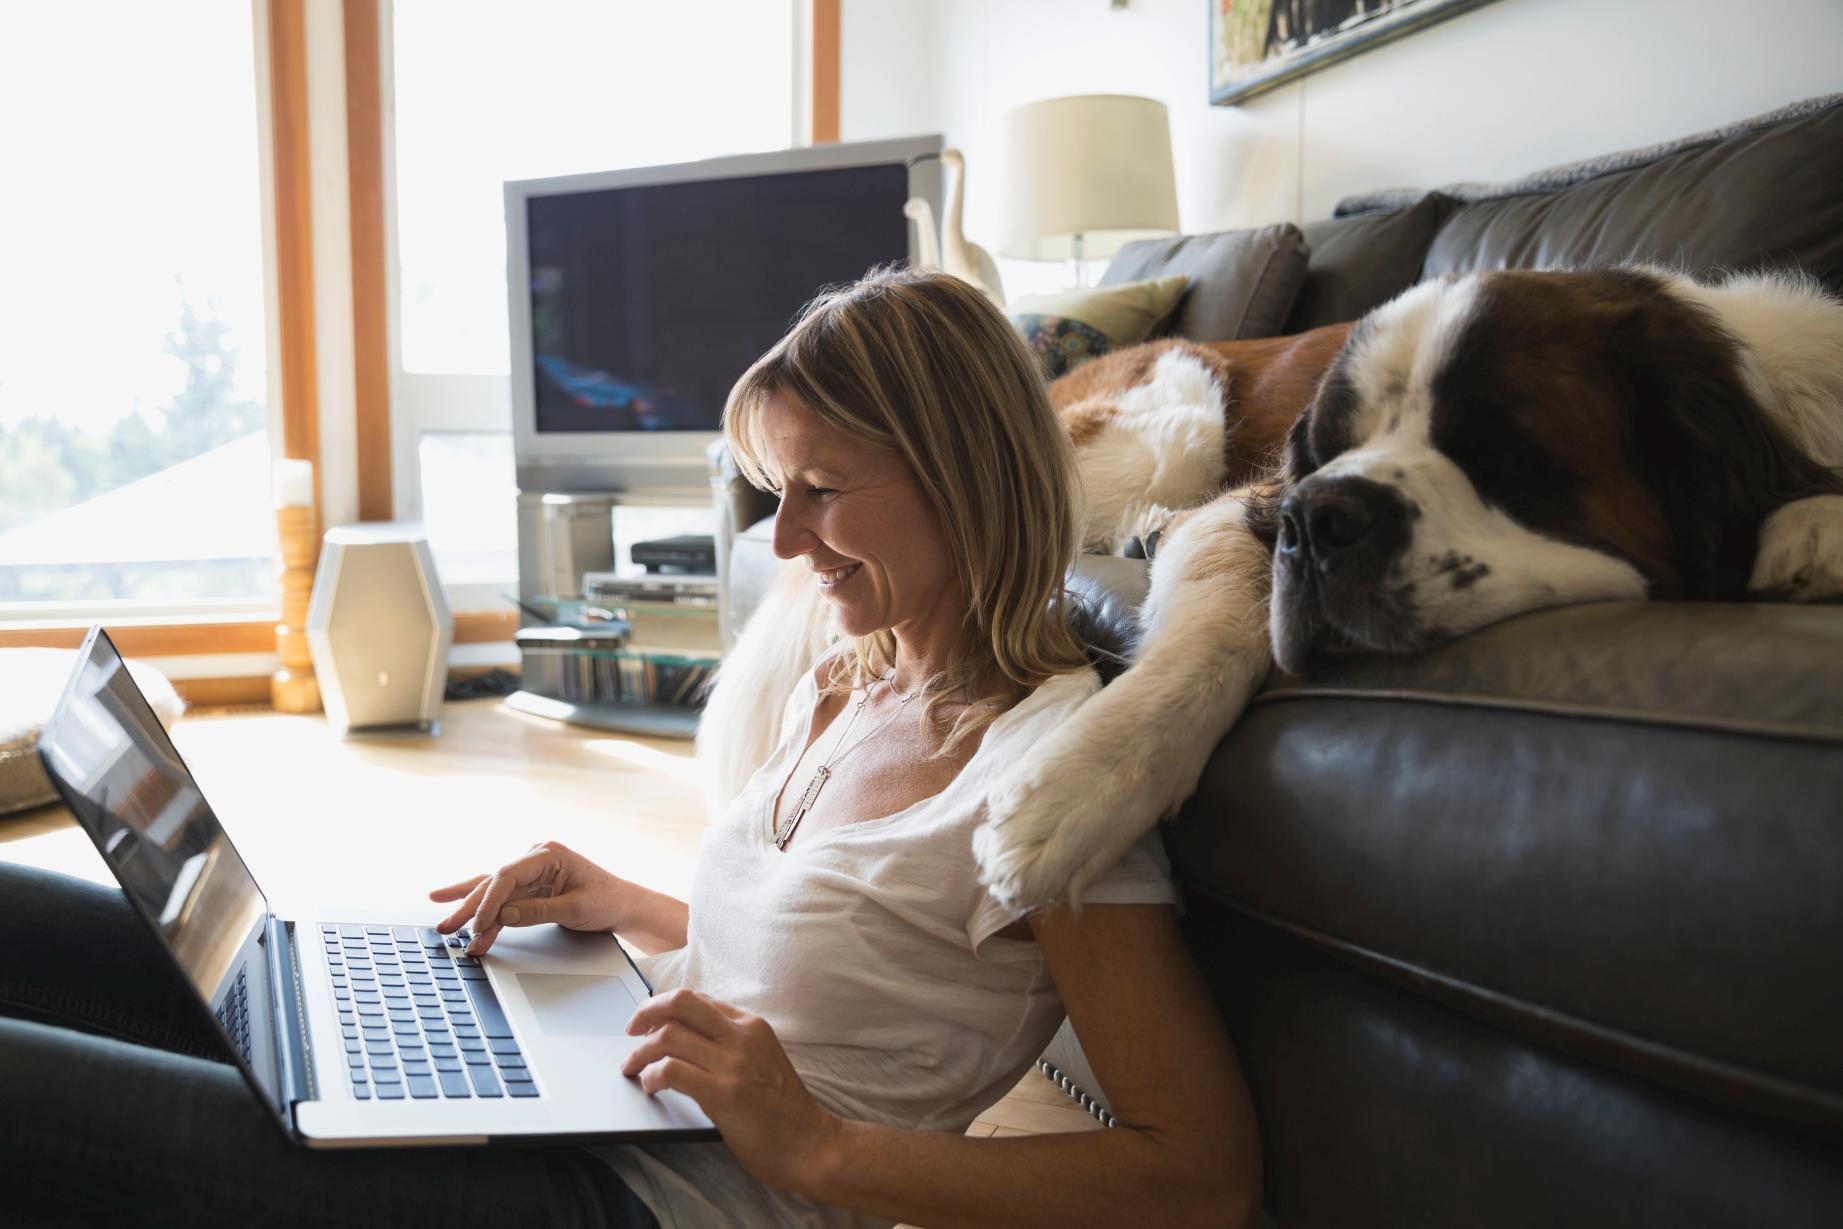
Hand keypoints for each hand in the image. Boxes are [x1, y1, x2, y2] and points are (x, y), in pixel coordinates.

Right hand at [428, 840, 626, 955]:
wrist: (622, 905)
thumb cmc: (606, 901)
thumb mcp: (575, 909)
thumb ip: (538, 911)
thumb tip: (503, 915)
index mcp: (548, 853)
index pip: (508, 875)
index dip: (489, 902)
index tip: (477, 925)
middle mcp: (535, 857)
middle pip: (494, 882)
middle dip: (470, 908)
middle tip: (447, 929)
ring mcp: (530, 871)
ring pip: (492, 891)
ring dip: (471, 912)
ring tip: (445, 928)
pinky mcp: (529, 886)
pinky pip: (500, 897)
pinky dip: (482, 910)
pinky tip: (452, 904)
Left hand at [622, 988, 841, 1195]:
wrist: (810, 1144)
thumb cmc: (784, 1109)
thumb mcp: (763, 1059)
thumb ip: (732, 1043)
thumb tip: (687, 1037)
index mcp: (751, 1025)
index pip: (698, 1000)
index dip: (664, 1007)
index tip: (648, 1022)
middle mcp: (741, 1036)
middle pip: (680, 1002)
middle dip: (646, 1011)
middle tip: (630, 1030)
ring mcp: (732, 1063)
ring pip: (668, 1036)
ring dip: (640, 1052)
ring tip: (632, 1067)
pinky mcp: (722, 1093)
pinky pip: (672, 1071)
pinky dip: (652, 1076)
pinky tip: (650, 1087)